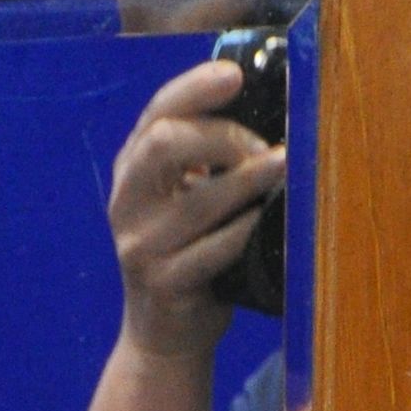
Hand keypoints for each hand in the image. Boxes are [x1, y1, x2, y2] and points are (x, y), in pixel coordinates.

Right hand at [105, 57, 284, 362]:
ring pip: (197, 199)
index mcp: (131, 171)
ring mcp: (140, 247)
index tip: (235, 76)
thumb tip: (268, 105)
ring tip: (284, 165)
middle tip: (265, 145)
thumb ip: (204, 156)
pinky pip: (213, 250)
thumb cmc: (189, 254)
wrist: (165, 335)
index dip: (194, 87)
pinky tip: (268, 219)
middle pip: (164, 143)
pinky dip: (247, 230)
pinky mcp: (163, 284)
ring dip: (248, 179)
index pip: (156, 113)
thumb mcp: (183, 198)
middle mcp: (126, 203)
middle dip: (223, 134)